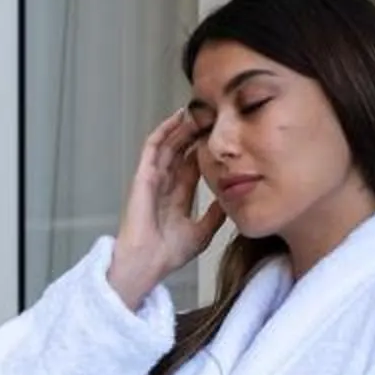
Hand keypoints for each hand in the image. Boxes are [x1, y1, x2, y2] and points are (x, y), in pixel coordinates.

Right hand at [107, 108, 224, 308]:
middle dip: (194, 134)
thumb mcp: (202, 232)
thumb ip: (215, 215)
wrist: (147, 263)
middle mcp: (164, 185)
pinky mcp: (143, 176)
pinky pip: (153, 147)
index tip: (222, 138)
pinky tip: (177, 118)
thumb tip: (231, 198)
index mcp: (177, 197)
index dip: (205, 151)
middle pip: (180, 151)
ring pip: (168, 145)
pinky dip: (164, 131)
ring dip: (181, 128)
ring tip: (198, 111)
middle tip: (212, 117)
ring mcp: (153, 179)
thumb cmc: (168, 254)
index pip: (192, 166)